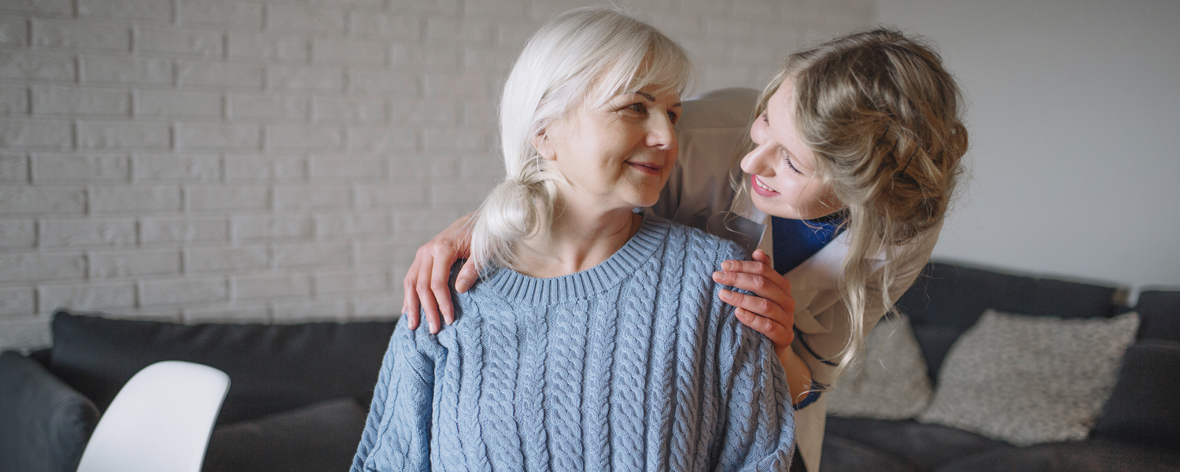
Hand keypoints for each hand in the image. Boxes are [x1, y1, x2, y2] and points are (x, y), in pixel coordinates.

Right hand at [401, 214, 478, 333]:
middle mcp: (428, 250)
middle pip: (421, 285)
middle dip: (426, 310)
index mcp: (442, 248)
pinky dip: (408, 294)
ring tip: (413, 326)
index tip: (449, 321)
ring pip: (410, 282)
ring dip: (412, 305)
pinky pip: (411, 277)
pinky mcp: (423, 256)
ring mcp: (423, 252)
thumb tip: (460, 290)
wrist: (478, 219)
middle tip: (433, 330)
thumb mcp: (483, 251)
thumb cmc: (484, 236)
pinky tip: (407, 310)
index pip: (437, 283)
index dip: (442, 304)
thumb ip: (472, 269)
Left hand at [712, 249, 795, 357]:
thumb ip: (762, 274)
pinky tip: (737, 313)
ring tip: (723, 294)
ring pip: (764, 305)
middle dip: (738, 278)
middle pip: (763, 285)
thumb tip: (758, 252)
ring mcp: (787, 320)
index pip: (764, 270)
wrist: (775, 348)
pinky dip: (752, 318)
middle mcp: (787, 301)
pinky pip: (768, 326)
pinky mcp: (784, 337)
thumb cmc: (765, 317)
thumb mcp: (763, 295)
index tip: (723, 266)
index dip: (743, 266)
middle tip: (717, 277)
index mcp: (783, 287)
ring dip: (741, 298)